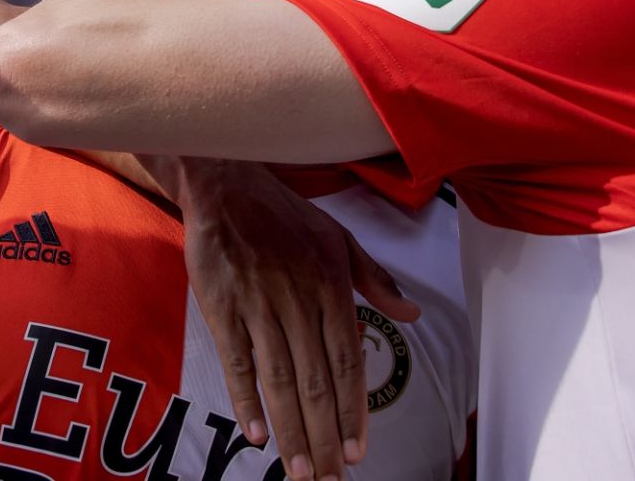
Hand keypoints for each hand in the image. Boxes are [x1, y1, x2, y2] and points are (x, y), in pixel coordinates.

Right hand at [174, 159, 419, 480]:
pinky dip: (246, 399)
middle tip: (330, 478)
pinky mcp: (221, 307)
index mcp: (331, 286)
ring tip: (300, 471)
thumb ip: (376, 280)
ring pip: (279, 379)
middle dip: (324, 436)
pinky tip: (256, 433)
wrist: (224, 183)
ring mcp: (258, 305)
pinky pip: (237, 361)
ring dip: (291, 430)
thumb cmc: (283, 213)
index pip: (348, 362)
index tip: (358, 452)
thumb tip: (413, 317)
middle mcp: (298, 300)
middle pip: (315, 381)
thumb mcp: (339, 238)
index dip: (353, 410)